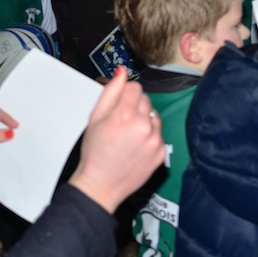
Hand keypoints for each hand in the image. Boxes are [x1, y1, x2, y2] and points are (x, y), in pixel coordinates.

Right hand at [68, 66, 165, 213]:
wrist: (101, 184)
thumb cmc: (96, 153)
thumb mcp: (95, 117)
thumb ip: (110, 91)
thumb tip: (121, 72)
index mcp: (125, 114)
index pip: (135, 87)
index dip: (125, 95)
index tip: (120, 105)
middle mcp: (143, 125)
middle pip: (146, 100)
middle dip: (135, 107)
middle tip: (121, 123)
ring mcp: (154, 139)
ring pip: (154, 116)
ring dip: (145, 121)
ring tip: (128, 136)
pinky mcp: (161, 152)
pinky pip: (159, 134)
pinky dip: (150, 137)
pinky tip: (136, 146)